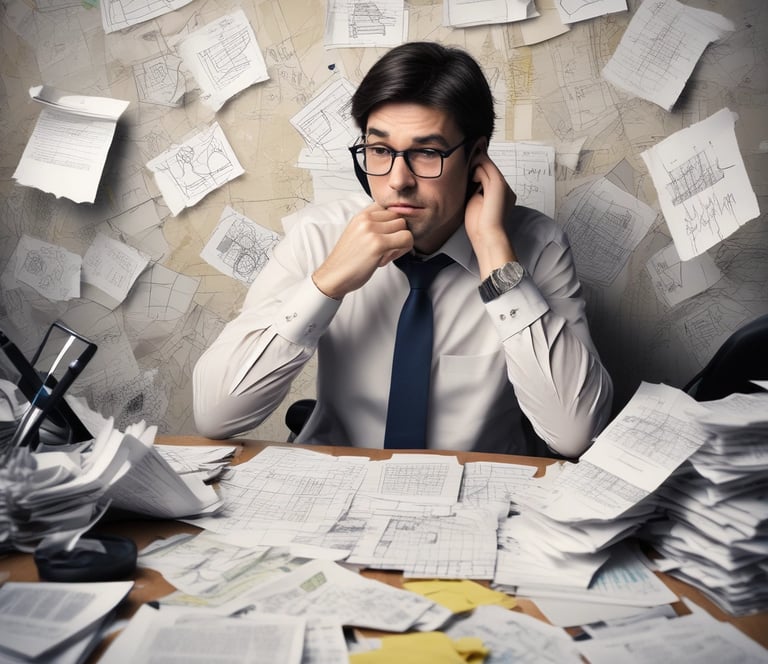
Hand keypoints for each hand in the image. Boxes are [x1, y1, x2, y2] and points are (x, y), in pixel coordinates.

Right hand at [312, 202, 413, 298]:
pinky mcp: (378, 244)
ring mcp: (372, 230)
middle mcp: (366, 219)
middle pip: (399, 218)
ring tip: (386, 254)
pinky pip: (406, 239)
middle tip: (387, 250)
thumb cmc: (347, 260)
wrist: (333, 276)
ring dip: (401, 243)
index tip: (386, 237)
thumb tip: (397, 223)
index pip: (390, 208)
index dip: (392, 225)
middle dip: (397, 234)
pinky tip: (386, 259)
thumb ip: (373, 225)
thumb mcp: (357, 233)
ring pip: (405, 228)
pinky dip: (401, 251)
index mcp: (361, 215)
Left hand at [464, 150, 517, 277]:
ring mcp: (502, 184)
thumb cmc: (480, 225)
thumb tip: (468, 178)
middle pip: (488, 166)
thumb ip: (474, 190)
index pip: (489, 174)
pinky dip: (475, 169)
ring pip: (486, 164)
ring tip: (465, 171)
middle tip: (463, 164)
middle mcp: (505, 187)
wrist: (487, 236)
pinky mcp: (497, 184)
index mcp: (501, 194)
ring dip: (473, 164)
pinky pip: (485, 167)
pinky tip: (471, 178)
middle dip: (475, 162)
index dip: (477, 168)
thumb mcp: (475, 203)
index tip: (466, 168)